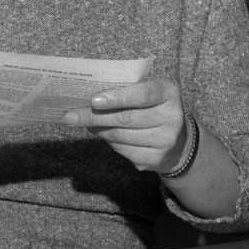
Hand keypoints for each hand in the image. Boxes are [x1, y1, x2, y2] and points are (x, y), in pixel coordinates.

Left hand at [62, 78, 187, 173]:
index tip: (93, 100)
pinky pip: (123, 150)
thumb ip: (125, 89)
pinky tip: (101, 133)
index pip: (142, 94)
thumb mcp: (146, 90)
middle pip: (125, 118)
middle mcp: (172, 117)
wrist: (178, 140)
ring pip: (120, 136)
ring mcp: (165, 141)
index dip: (117, 97)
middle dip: (93, 116)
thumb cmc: (152, 107)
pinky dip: (108, 141)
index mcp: (168, 93)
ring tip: (84, 122)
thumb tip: (87, 98)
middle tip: (70, 115)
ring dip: (98, 129)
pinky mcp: (156, 159)